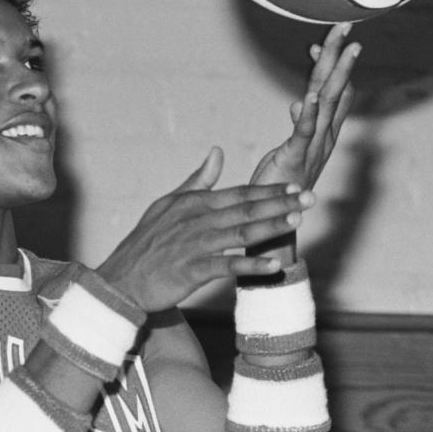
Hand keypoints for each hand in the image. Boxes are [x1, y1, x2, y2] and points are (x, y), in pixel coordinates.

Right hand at [97, 147, 315, 311]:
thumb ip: (198, 180)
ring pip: (240, 232)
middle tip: (310, 197)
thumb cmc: (147, 242)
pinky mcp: (192, 270)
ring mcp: (195, 244)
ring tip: (297, 221)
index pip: (239, 193)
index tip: (295, 187)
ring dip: (270, 226)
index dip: (269, 190)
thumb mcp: (168, 204)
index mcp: (195, 203)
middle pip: (246, 208)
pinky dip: (251, 264)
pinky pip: (227, 265)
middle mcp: (198, 220)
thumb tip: (218, 152)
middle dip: (280, 203)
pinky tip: (274, 265)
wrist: (122, 279)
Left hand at [250, 23, 359, 190]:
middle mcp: (324, 135)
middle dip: (341, 56)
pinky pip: (304, 131)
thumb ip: (302, 125)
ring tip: (344, 48)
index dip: (330, 65)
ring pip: (326, 101)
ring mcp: (313, 145)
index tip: (328, 41)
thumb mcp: (294, 149)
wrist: (279, 221)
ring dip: (335, 73)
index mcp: (324, 132)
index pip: (331, 91)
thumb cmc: (284, 185)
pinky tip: (306, 95)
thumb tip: (302, 101)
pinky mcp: (295, 156)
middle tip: (348, 27)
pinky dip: (307, 113)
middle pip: (334, 87)